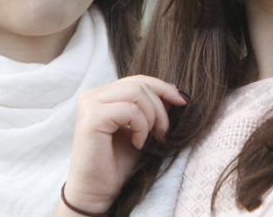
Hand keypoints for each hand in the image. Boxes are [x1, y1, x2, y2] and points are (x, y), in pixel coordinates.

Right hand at [58, 76, 188, 214]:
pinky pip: (129, 110)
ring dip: (152, 117)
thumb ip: (152, 109)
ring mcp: (90, 105)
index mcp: (103, 95)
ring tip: (150, 138)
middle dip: (160, 108)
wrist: (98, 192)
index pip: (138, 80)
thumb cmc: (118, 164)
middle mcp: (93, 96)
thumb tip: (175, 92)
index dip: (163, 88)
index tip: (183, 102)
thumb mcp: (142, 129)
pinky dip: (140, 126)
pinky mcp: (92, 118)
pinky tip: (137, 143)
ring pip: (136, 93)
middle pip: (139, 84)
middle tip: (163, 133)